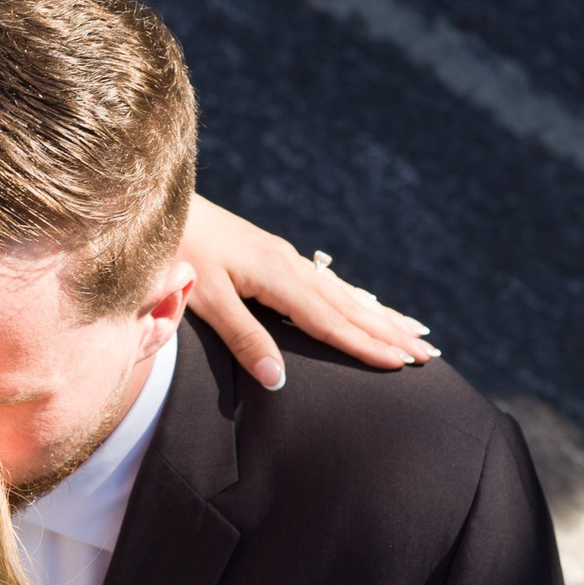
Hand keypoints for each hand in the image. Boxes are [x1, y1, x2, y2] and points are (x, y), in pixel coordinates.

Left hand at [180, 197, 436, 392]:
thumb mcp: (204, 298)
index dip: (367, 345)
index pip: (332, 321)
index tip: (402, 364)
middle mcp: (289, 265)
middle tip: (428, 354)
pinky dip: (354, 298)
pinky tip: (366, 304)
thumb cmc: (175, 252)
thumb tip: (278, 380)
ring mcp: (283, 258)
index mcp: (277, 276)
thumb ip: (242, 338)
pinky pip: (327, 283)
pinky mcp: (273, 255)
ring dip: (380, 315)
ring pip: (343, 293)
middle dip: (389, 332)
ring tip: (415, 331)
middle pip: (350, 306)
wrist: (155, 205)